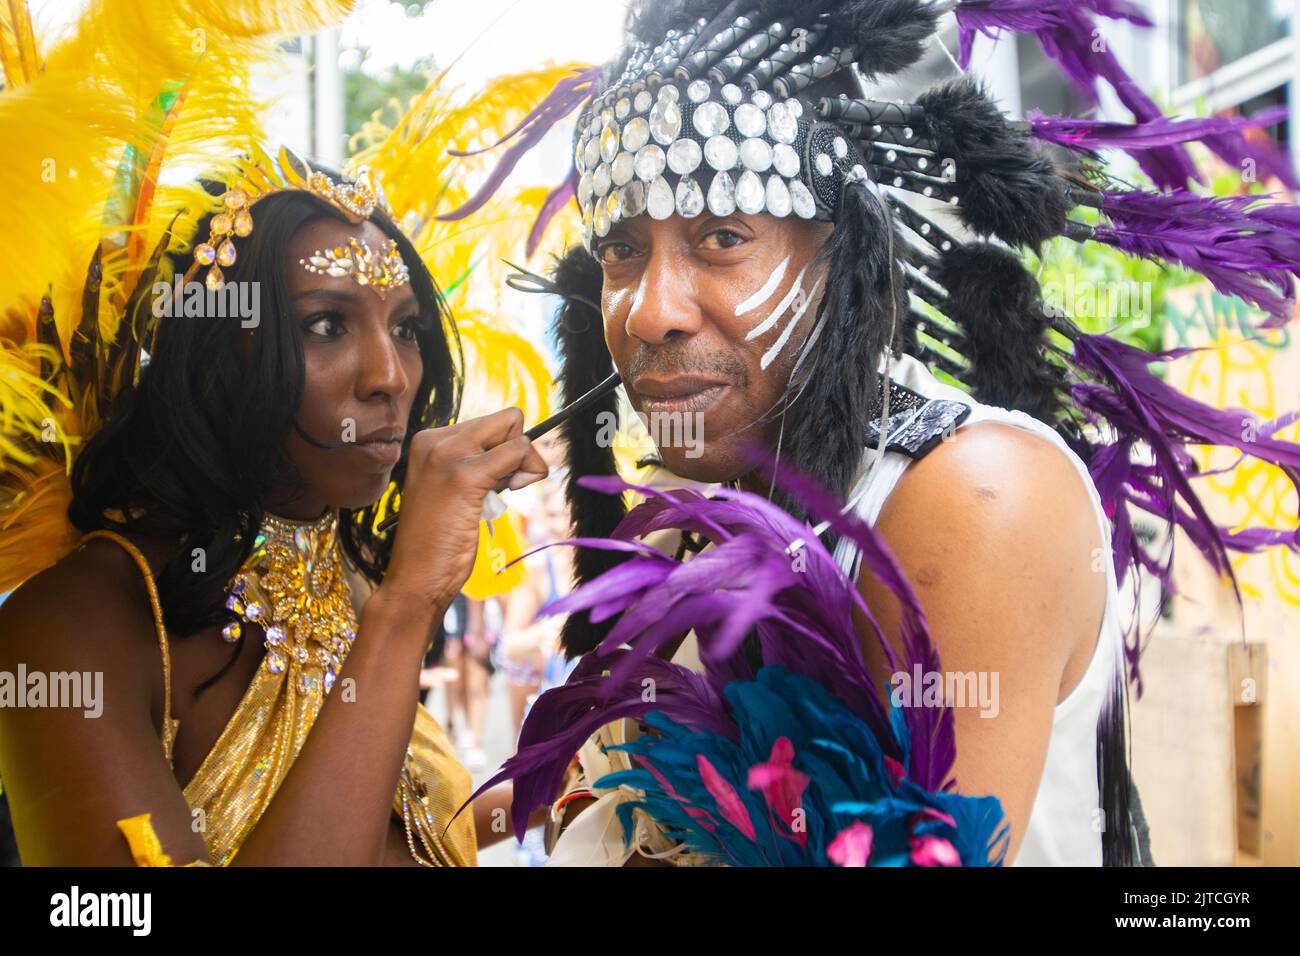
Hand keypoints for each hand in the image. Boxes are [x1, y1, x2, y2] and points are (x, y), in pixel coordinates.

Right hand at [376, 408, 547, 617]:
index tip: (496, 479)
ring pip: (516, 431)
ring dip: (525, 463)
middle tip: (503, 486)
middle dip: (519, 451)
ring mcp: (448, 455)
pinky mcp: (465, 476)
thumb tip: (520, 445)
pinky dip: (529, 471)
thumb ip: (477, 463)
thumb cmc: (438, 541)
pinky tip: (512, 492)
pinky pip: (519, 452)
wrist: (415, 579)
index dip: (505, 450)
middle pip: (507, 419)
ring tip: (497, 495)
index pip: (490, 422)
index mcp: (428, 441)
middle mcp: (435, 440)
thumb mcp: (454, 489)